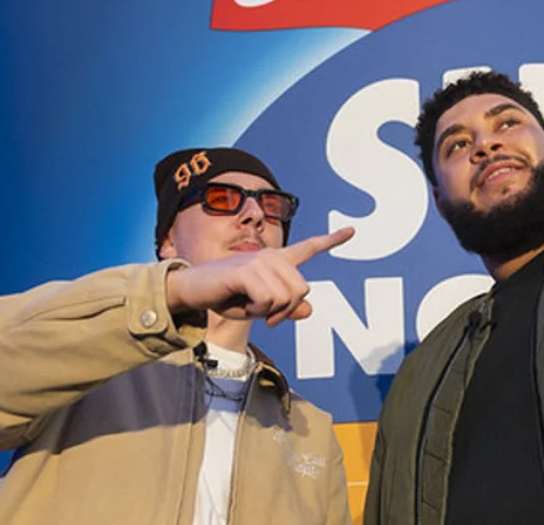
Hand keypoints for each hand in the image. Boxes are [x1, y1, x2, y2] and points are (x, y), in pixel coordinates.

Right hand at [164, 227, 354, 326]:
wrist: (192, 291)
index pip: (308, 248)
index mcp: (276, 262)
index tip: (352, 231)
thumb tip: (309, 310)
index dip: (331, 240)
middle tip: (262, 313)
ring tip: (248, 304)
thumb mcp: (259, 308)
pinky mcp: (247, 270)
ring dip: (267, 312)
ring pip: (286, 297)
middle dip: (284, 310)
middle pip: (302, 291)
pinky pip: (268, 300)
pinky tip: (242, 303)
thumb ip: (285, 308)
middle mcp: (272, 256)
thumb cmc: (225, 297)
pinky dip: (256, 311)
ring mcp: (260, 260)